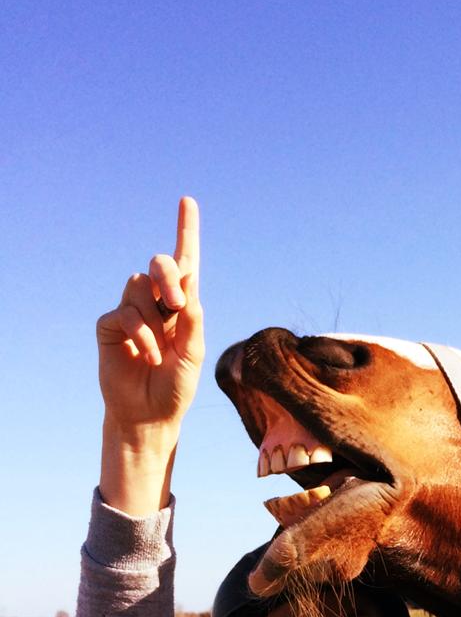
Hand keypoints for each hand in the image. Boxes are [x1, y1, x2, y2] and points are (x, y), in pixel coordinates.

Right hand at [96, 197, 204, 513]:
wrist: (150, 415)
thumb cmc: (176, 387)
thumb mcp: (194, 354)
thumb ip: (194, 318)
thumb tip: (189, 278)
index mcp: (183, 306)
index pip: (184, 263)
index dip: (185, 231)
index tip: (187, 201)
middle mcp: (156, 303)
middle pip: (159, 264)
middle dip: (167, 275)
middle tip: (177, 304)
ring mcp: (132, 312)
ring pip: (138, 288)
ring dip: (153, 320)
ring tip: (158, 352)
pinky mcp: (110, 326)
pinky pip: (123, 315)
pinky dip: (139, 334)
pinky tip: (145, 355)